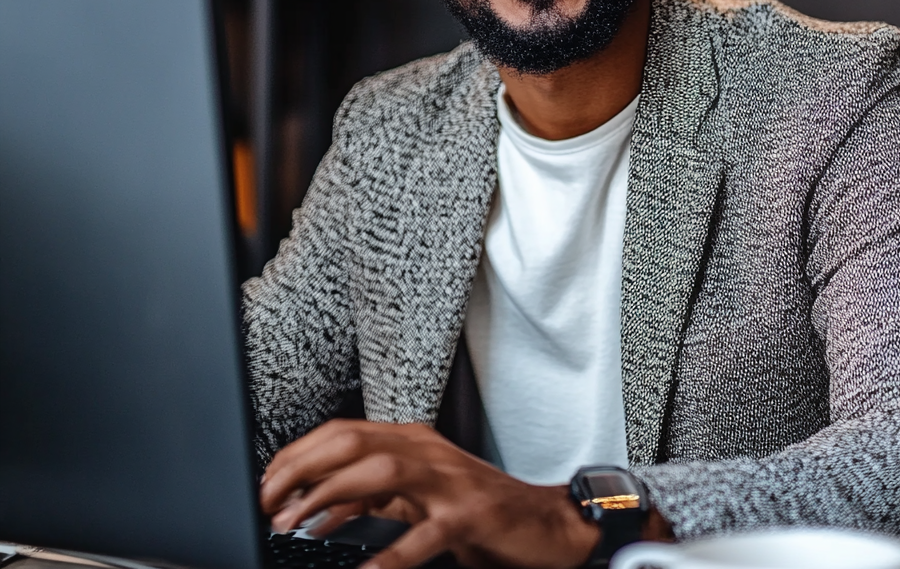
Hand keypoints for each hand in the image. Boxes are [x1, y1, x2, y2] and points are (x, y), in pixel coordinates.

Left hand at [260, 419, 666, 568]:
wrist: (543, 524)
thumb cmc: (477, 510)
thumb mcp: (414, 500)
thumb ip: (367, 500)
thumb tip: (314, 511)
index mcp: (411, 441)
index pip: (343, 432)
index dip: (298, 454)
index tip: (267, 483)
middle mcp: (426, 451)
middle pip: (352, 441)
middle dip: (301, 466)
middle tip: (267, 500)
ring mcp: (448, 481)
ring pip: (380, 470)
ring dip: (330, 494)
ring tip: (294, 522)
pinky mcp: (469, 516)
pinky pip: (421, 535)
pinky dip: (387, 556)